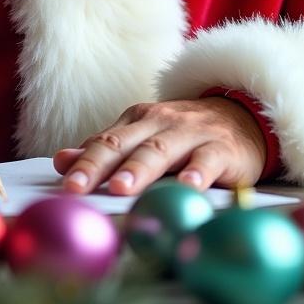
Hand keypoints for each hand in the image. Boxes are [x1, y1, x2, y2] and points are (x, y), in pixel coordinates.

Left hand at [52, 97, 265, 196]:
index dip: (83, 164)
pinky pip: (208, 161)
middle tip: (78, 188)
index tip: (63, 185)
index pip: (104, 142)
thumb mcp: (143, 136)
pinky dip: (197, 173)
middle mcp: (160, 123)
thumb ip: (106, 149)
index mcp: (137, 120)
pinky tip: (188, 187)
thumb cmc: (184, 135)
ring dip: (140, 169)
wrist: (242, 116)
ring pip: (161, 150)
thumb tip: (61, 161)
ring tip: (122, 188)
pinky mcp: (222, 149)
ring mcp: (191, 134)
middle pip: (125, 145)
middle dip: (99, 166)